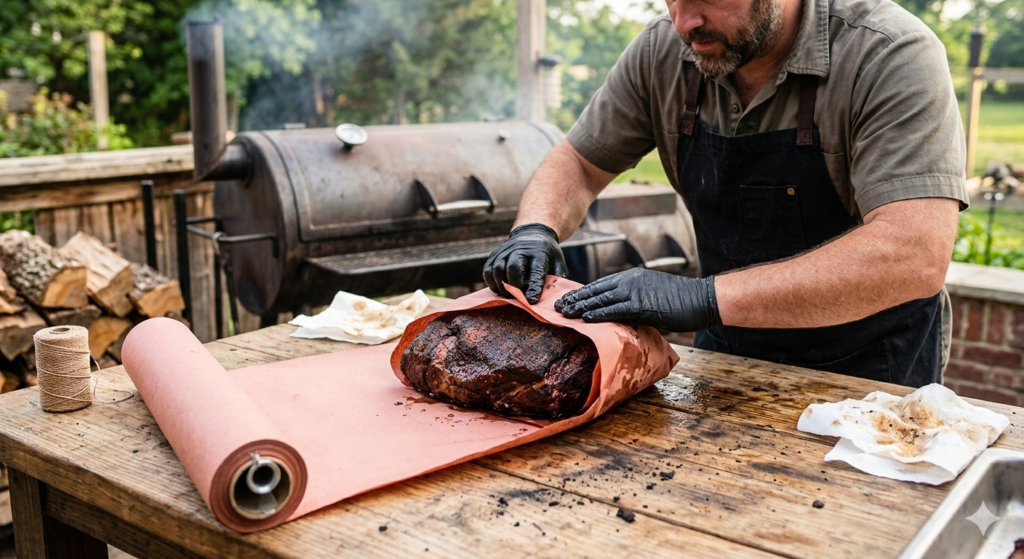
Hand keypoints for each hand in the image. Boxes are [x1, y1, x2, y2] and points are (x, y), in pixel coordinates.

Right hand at [483, 223, 567, 303]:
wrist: (531, 233)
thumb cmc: (546, 253)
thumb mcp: (558, 262)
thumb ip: (557, 279)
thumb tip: (555, 298)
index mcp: (539, 251)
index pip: (535, 270)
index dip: (533, 287)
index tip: (532, 301)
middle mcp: (519, 248)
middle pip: (513, 268)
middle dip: (515, 286)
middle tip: (519, 297)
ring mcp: (504, 251)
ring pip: (497, 270)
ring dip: (502, 287)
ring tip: (509, 295)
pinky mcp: (493, 255)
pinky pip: (488, 272)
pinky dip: (492, 284)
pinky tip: (500, 289)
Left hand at [555, 268, 721, 331]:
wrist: (702, 298)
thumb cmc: (681, 300)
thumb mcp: (653, 295)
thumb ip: (635, 301)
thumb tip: (623, 313)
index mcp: (632, 277)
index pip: (601, 284)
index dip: (583, 292)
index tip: (568, 298)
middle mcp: (630, 280)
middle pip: (596, 290)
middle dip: (575, 298)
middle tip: (557, 306)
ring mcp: (635, 291)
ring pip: (601, 299)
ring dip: (580, 307)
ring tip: (564, 313)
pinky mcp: (641, 304)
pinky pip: (615, 309)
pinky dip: (598, 313)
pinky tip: (585, 318)